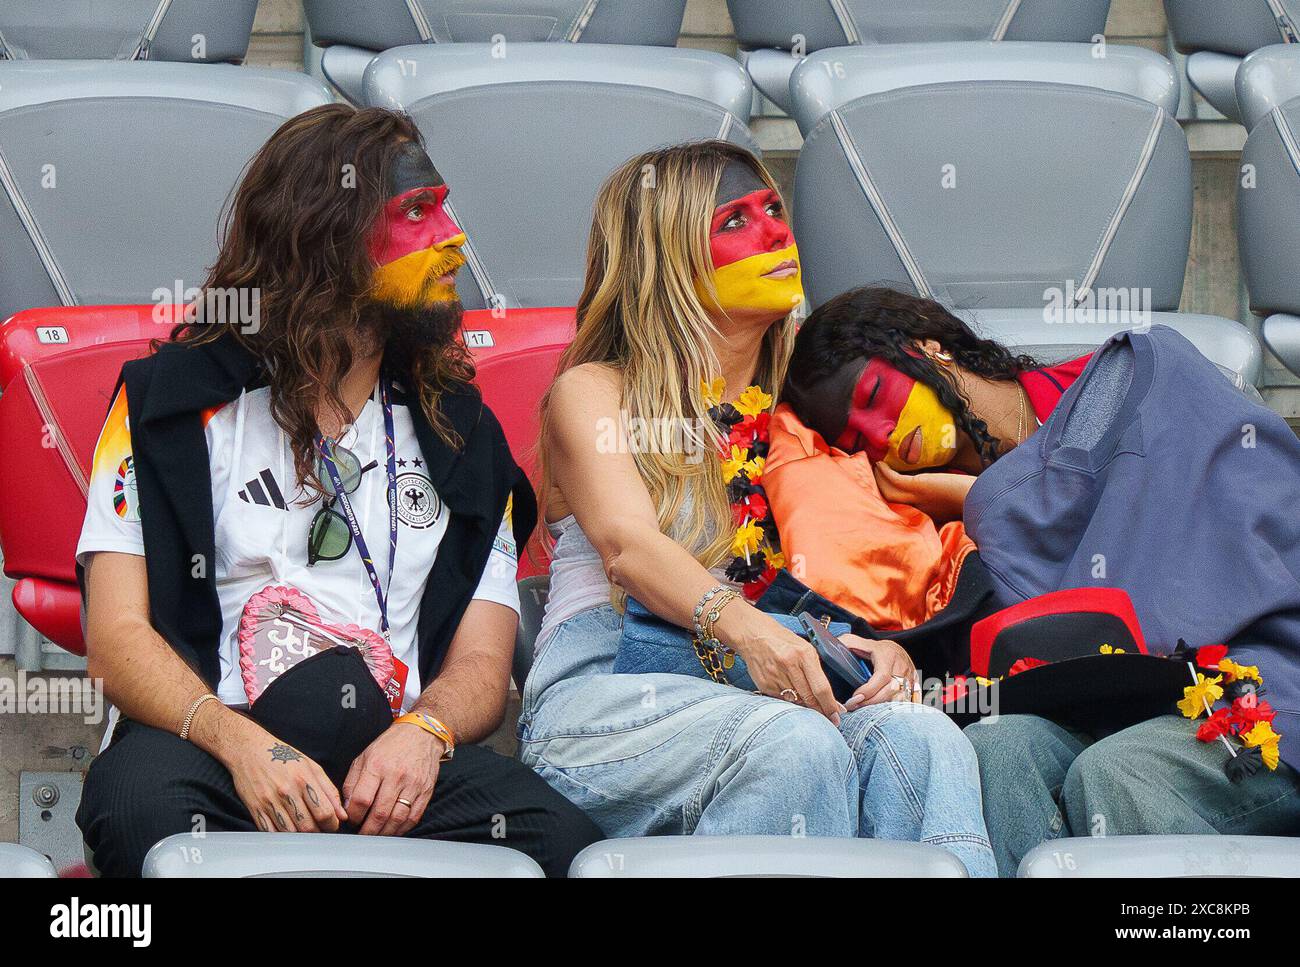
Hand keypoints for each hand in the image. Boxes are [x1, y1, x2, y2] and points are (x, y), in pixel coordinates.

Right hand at [218, 715, 345, 832]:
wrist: (249, 750)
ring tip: (305, 828)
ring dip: (300, 836)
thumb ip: (329, 791)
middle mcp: (286, 792)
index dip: (332, 824)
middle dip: (317, 832)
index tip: (332, 825)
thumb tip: (341, 814)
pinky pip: (271, 832)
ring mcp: (269, 802)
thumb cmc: (283, 756)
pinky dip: (282, 836)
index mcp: (303, 780)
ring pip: (290, 832)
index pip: (324, 812)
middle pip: (307, 826)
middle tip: (319, 828)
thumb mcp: (312, 767)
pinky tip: (288, 829)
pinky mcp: (255, 809)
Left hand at [342, 721, 444, 835]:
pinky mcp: (426, 791)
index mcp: (377, 765)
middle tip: (361, 834)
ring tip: (375, 834)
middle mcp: (396, 776)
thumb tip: (347, 807)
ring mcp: (413, 784)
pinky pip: (413, 817)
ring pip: (397, 819)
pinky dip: (401, 829)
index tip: (352, 819)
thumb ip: (352, 782)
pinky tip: (392, 830)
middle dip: (367, 830)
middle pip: (379, 814)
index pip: (362, 800)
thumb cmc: (391, 745)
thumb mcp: (364, 757)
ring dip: (383, 833)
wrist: (421, 734)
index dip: (353, 816)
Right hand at [733, 612, 844, 723]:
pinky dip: (788, 699)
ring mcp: (775, 676)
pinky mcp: (764, 684)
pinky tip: (787, 689)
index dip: (830, 705)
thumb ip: (815, 670)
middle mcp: (789, 665)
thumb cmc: (782, 640)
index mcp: (804, 654)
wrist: (753, 634)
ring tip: (804, 697)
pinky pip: (782, 699)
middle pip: (809, 698)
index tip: (836, 716)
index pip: (821, 687)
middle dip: (820, 710)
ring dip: (803, 704)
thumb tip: (827, 696)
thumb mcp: (804, 647)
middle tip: (827, 716)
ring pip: (795, 701)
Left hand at [843, 636, 917, 709]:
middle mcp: (902, 667)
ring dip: (883, 708)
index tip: (855, 697)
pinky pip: (907, 702)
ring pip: (900, 699)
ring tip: (866, 712)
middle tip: (855, 707)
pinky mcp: (914, 687)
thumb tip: (830, 647)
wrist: (895, 650)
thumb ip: (847, 643)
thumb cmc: (874, 648)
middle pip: (891, 691)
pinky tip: (881, 713)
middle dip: (872, 702)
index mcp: (888, 656)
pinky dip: (895, 709)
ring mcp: (910, 678)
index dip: (869, 690)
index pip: (882, 677)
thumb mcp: (860, 642)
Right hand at [872, 462, 973, 521]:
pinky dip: (884, 472)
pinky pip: (894, 480)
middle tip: (867, 481)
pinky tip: (879, 464)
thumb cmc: (974, 502)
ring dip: (877, 480)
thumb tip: (939, 494)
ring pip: (886, 493)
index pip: (901, 512)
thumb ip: (943, 505)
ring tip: (870, 469)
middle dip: (877, 492)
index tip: (881, 493)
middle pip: (888, 504)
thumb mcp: (954, 506)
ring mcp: (916, 499)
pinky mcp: (918, 487)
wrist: (984, 500)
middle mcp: (917, 511)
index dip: (889, 503)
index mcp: (925, 517)